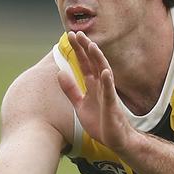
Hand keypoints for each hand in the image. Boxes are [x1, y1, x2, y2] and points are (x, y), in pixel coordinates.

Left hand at [57, 32, 135, 152]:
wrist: (114, 140)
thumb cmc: (99, 122)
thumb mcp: (79, 105)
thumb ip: (71, 90)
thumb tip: (59, 73)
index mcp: (92, 85)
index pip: (84, 63)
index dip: (78, 51)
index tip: (71, 36)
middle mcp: (101, 86)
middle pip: (93, 63)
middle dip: (86, 48)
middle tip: (77, 33)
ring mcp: (107, 94)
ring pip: (103, 72)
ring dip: (98, 59)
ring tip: (92, 46)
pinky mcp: (112, 105)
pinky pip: (110, 92)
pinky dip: (108, 82)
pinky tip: (105, 72)